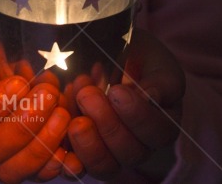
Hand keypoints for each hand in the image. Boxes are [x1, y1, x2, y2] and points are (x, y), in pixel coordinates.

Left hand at [67, 29, 184, 180]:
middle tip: (87, 95)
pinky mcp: (84, 154)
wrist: (103, 54)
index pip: (159, 131)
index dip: (138, 115)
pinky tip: (58, 133)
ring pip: (105, 165)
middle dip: (107, 124)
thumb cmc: (132, 55)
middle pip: (130, 152)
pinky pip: (78, 167)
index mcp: (162, 120)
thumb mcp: (151, 58)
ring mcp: (111, 152)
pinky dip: (67, 155)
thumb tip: (151, 97)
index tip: (116, 90)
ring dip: (87, 142)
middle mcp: (140, 143)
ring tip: (73, 117)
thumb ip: (158, 79)